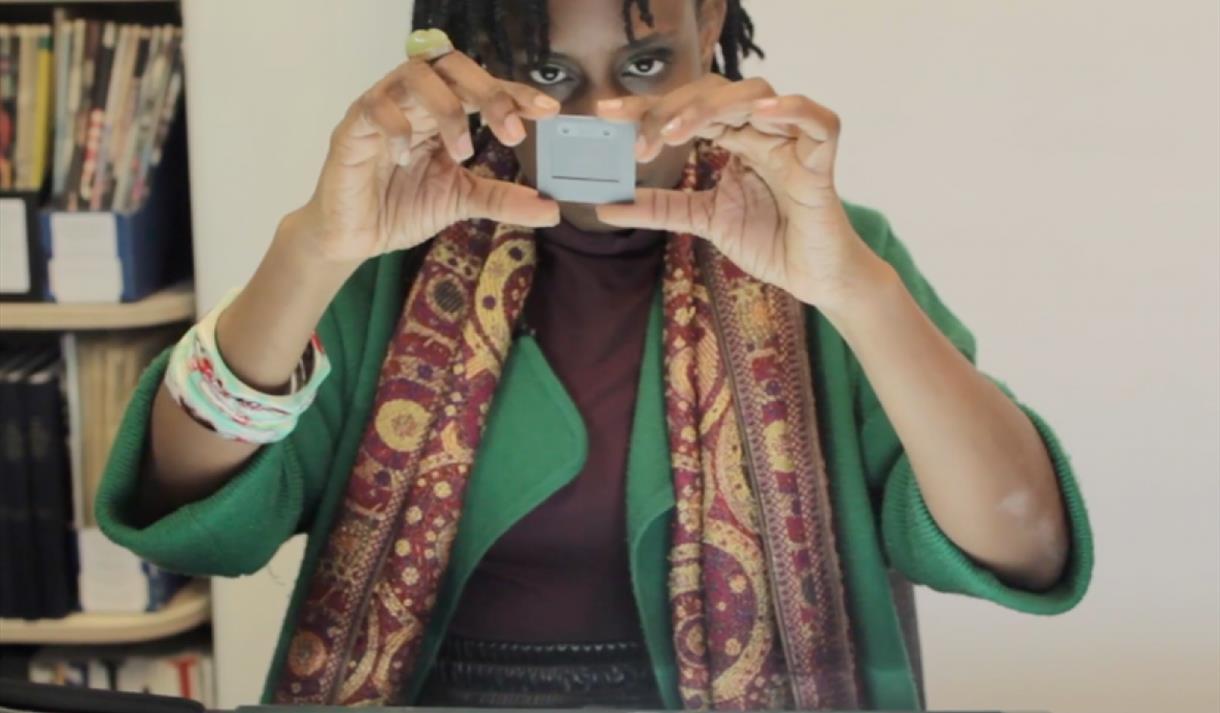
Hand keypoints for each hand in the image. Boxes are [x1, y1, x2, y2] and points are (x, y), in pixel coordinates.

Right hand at [297, 50, 562, 264]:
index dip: (514, 92)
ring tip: (461, 153)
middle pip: (451, 66)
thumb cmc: (402, 207)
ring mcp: (381, 109)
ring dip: (448, 110)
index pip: (482, 86)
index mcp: (442, 111)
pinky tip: (406, 159)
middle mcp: (413, 101)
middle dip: (489, 93)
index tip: (548, 110)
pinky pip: (375, 107)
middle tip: (513, 132)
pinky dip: (398, 129)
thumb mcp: (462, 200)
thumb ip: (503, 199)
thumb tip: (551, 209)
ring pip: (415, 76)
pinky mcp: (352, 129)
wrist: (355, 237)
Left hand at [595, 75, 887, 310]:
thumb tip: (605, 204)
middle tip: (639, 140)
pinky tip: (759, 116)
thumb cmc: (767, 240)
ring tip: (677, 134)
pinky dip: (793, 110)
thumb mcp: (702, 220)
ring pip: (758, 94)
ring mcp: (791, 142)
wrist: (810, 277)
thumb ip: (659, 207)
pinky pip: (819, 122)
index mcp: (734, 138)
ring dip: (713, 107)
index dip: (650, 107)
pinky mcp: (820, 163)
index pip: (689, 107)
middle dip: (671, 108)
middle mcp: (760, 131)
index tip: (607, 116)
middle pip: (716, 92)